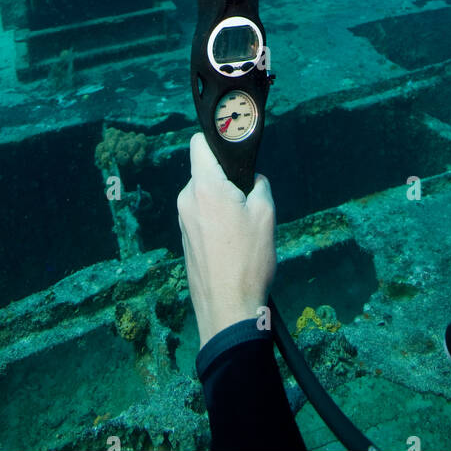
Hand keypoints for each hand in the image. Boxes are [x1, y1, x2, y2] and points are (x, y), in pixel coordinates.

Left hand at [177, 133, 276, 348]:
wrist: (228, 310)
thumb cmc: (248, 262)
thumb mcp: (266, 215)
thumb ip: (259, 185)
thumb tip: (252, 180)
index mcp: (204, 188)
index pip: (199, 143)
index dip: (218, 140)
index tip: (236, 148)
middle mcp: (187, 200)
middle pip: (205, 171)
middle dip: (228, 178)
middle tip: (250, 199)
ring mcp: (184, 221)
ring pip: (205, 195)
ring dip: (223, 202)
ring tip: (245, 228)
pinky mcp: (186, 240)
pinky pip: (202, 216)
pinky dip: (217, 220)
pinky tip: (235, 243)